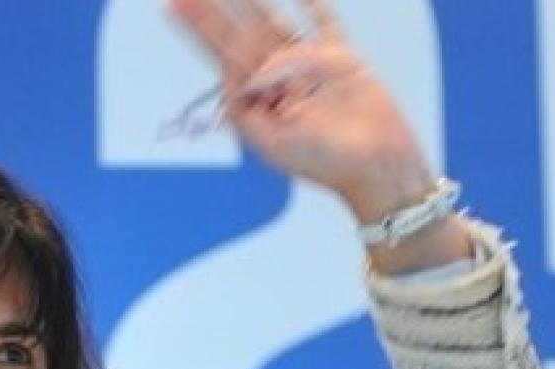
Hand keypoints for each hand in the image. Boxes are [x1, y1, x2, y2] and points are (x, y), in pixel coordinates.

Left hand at [168, 0, 435, 224]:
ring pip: (276, 23)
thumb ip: (245, 111)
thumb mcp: (272, 145)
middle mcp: (281, 80)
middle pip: (242, 35)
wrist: (376, 166)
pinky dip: (313, 4)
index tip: (177, 8)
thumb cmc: (327, 164)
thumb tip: (227, 74)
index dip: (201, 33)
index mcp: (261, 102)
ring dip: (253, 1)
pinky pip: (325, 23)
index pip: (224, 59)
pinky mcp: (342, 58)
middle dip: (214, 12)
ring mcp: (310, 66)